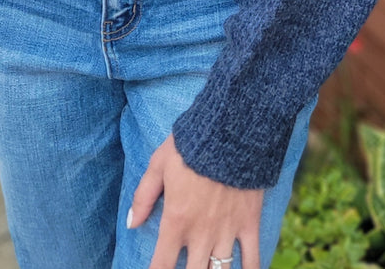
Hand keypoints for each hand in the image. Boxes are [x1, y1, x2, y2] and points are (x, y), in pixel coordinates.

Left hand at [128, 131, 262, 268]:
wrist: (231, 129)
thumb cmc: (191, 145)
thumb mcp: (159, 164)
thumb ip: (144, 196)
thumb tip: (131, 223)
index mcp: (176, 221)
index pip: (162, 266)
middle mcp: (201, 234)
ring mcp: (227, 231)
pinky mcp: (249, 223)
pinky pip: (253, 258)